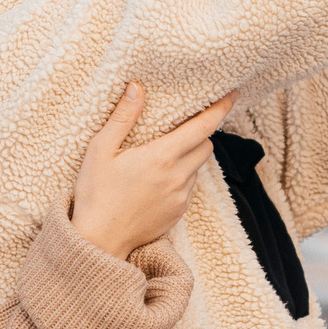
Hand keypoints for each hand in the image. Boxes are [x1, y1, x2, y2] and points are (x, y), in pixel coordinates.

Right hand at [69, 84, 236, 257]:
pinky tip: (156, 180)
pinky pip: (189, 187)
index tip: (232, 94)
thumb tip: (137, 87)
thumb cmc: (95, 193)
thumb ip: (122, 117)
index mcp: (162, 157)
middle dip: (199, 133)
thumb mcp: (100, 149)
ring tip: (160, 157)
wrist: (98, 241)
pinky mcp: (178, 212)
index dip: (220, 108)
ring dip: (188, 157)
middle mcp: (178, 177)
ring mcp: (181, 197)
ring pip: (197, 167)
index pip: (203, 127)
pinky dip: (181, 177)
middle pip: (206, 145)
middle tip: (179, 129)